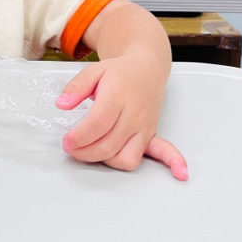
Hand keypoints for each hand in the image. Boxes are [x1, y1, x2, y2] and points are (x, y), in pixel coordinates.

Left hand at [56, 54, 187, 180]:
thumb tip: (62, 105)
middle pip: (108, 145)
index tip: (66, 141)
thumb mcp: (93, 71)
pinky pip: (162, 152)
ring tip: (90, 151)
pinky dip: (170, 163)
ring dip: (105, 160)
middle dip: (85, 152)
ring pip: (126, 157)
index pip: (97, 124)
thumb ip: (75, 88)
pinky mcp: (151, 134)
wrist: (146, 67)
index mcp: (117, 95)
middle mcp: (134, 114)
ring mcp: (145, 126)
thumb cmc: (119, 72)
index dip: (79, 137)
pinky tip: (180, 173)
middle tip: (71, 148)